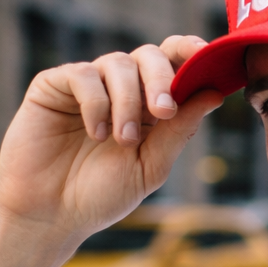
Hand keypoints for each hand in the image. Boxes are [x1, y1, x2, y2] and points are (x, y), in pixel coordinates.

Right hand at [0, 36, 221, 266]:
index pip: (175, 64)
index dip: (191, 52)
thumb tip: (215, 94)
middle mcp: (121, 89)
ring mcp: (88, 84)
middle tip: (163, 111)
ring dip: (128, 103)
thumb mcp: (150, 167)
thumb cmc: (102, 194)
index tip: (206, 56)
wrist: (52, 214)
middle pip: (150, 56)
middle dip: (162, 79)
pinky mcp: (54, 85)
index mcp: (150, 106)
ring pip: (118, 64)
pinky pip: (83, 75)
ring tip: (122, 141)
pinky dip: (96, 103)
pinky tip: (95, 133)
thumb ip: (179, 130)